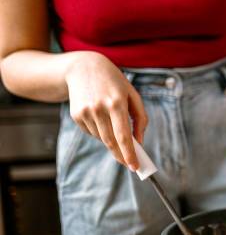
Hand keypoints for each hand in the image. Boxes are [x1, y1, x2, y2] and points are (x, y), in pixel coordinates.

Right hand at [65, 52, 146, 170]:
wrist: (83, 68)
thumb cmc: (114, 83)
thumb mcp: (132, 95)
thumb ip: (140, 119)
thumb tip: (139, 142)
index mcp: (116, 103)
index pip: (123, 135)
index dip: (129, 154)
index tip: (135, 167)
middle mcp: (99, 108)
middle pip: (111, 142)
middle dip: (121, 155)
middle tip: (129, 164)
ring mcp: (85, 112)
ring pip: (102, 138)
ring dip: (111, 139)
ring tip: (112, 122)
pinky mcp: (76, 115)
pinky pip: (92, 132)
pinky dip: (100, 131)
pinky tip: (100, 116)